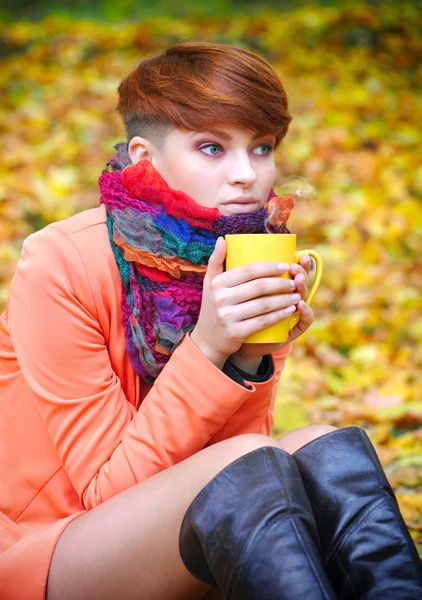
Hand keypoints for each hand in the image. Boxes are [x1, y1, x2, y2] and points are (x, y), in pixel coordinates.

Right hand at [190, 237, 299, 368]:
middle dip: (281, 283)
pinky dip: (279, 315)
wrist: (207, 340)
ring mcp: (228, 316)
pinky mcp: (236, 332)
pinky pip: (263, 321)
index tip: (285, 266)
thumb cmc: (213, 307)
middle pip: (259, 287)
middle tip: (294, 282)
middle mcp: (221, 298)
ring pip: (263, 304)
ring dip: (284, 299)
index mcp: (217, 283)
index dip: (269, 267)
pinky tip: (290, 310)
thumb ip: (215, 261)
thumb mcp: (210, 284)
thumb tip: (223, 239)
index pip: (248, 271)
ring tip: (297, 295)